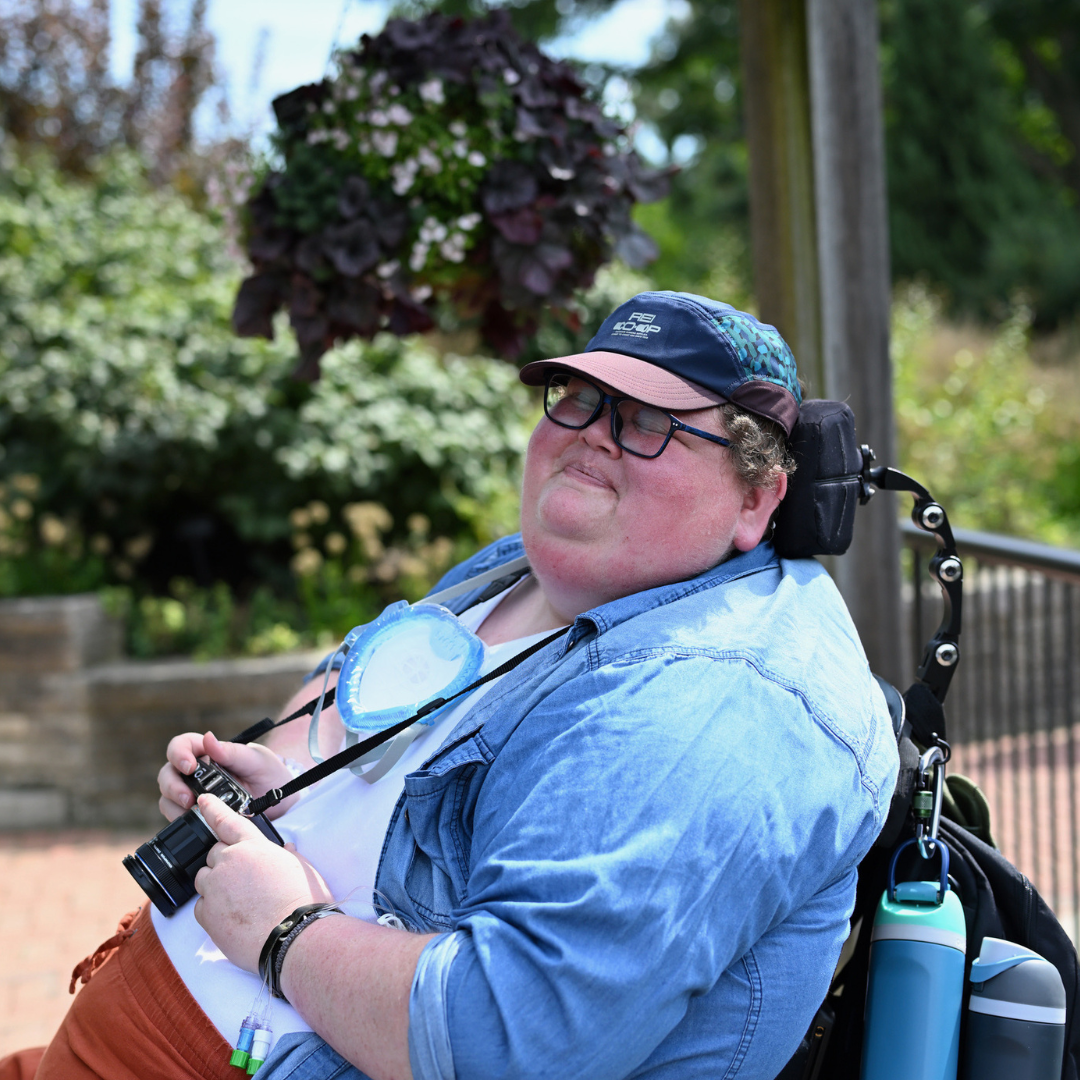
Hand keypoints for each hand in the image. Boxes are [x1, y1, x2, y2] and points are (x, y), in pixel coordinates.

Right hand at [157, 730, 296, 821]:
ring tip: (191, 811)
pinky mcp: (197, 813)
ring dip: (173, 804)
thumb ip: (232, 752)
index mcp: (208, 752)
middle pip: (168, 773)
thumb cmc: (269, 773)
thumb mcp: (256, 761)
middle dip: (173, 785)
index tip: (189, 767)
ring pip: (167, 796)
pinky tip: (195, 822)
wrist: (282, 802)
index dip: (178, 753)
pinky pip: (177, 816)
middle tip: (188, 798)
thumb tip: (209, 738)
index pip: (182, 745)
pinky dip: (179, 819)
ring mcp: (194, 793)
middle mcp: (196, 772)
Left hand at [193, 793, 335, 972]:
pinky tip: (233, 918)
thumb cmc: (303, 901)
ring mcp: (215, 888)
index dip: (212, 808)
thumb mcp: (302, 869)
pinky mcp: (207, 915)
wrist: (295, 937)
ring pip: (204, 878)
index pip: (227, 820)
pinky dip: (212, 909)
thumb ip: (288, 855)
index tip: (202, 801)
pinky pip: (201, 906)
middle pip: (214, 852)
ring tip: (239, 901)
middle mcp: (230, 862)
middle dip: (225, 861)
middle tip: (244, 879)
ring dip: (216, 884)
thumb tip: (285, 849)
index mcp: (254, 846)